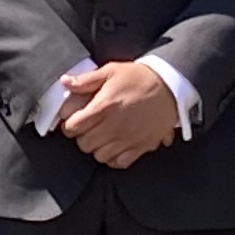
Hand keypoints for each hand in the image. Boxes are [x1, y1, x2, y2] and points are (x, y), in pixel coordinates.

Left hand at [59, 60, 179, 165]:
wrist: (170, 85)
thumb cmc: (139, 77)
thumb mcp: (111, 71)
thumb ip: (86, 80)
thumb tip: (65, 82)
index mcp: (104, 107)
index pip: (73, 127)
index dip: (69, 125)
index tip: (73, 121)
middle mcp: (114, 126)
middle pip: (84, 144)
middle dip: (82, 136)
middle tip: (88, 128)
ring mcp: (128, 139)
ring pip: (99, 156)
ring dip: (97, 148)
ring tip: (101, 137)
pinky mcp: (141, 146)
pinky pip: (119, 163)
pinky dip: (114, 158)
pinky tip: (115, 146)